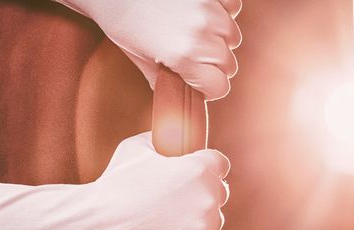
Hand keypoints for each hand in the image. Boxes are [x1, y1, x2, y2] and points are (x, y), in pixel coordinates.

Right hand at [56, 132, 230, 229]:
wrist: (92, 229)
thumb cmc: (113, 185)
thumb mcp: (136, 147)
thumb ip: (164, 140)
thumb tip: (174, 137)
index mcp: (198, 169)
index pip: (220, 164)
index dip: (204, 167)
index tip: (190, 175)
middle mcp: (207, 198)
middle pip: (219, 193)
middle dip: (201, 194)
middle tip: (171, 201)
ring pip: (212, 222)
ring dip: (196, 220)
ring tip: (163, 221)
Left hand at [57, 0, 241, 99]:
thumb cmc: (121, 21)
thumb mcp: (139, 58)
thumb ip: (163, 80)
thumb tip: (177, 97)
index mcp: (184, 57)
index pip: (220, 87)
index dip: (209, 88)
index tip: (200, 82)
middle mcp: (202, 33)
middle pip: (229, 64)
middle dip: (213, 65)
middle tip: (192, 56)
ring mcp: (210, 9)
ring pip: (232, 36)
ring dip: (219, 38)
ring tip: (194, 31)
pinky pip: (233, 8)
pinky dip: (223, 12)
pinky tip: (201, 12)